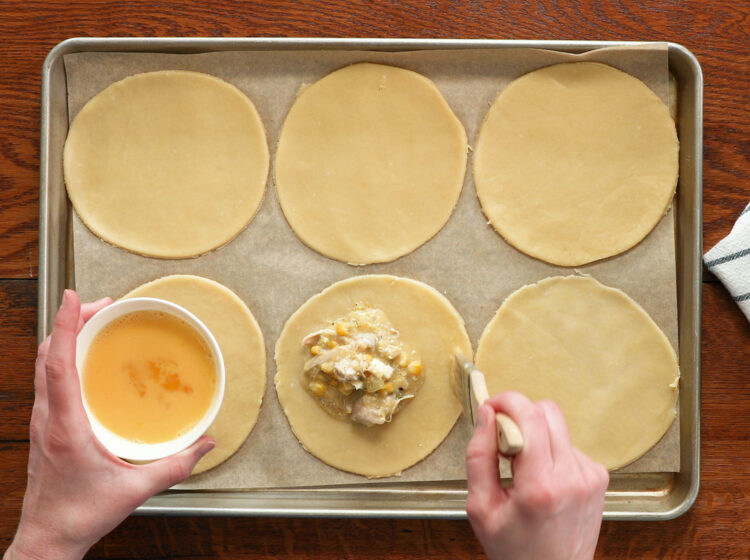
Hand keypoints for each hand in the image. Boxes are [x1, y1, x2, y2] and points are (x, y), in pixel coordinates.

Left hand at [5, 290, 214, 559]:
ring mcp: (43, 421)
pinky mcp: (46, 426)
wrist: (47, 538)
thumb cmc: (79, 516)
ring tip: (95, 322)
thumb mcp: (133, 491)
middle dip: (72, 322)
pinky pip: (49, 379)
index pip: (59, 365)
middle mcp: (48, 418)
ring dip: (66, 337)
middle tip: (103, 305)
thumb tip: (205, 443)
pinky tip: (87, 358)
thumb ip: (174, 466)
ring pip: (44, 364)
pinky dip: (65, 356)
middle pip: (48, 355)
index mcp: (65, 428)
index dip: (67, 327)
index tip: (73, 298)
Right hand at [466, 391, 608, 559]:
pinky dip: (551, 451)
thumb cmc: (515, 551)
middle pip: (547, 411)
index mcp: (541, 486)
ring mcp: (590, 476)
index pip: (530, 416)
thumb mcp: (481, 508)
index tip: (491, 407)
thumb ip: (479, 456)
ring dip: (536, 435)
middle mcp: (572, 477)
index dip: (507, 402)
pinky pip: (569, 445)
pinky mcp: (598, 478)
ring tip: (522, 467)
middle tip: (503, 439)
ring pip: (558, 426)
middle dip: (520, 415)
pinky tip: (542, 477)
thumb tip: (486, 415)